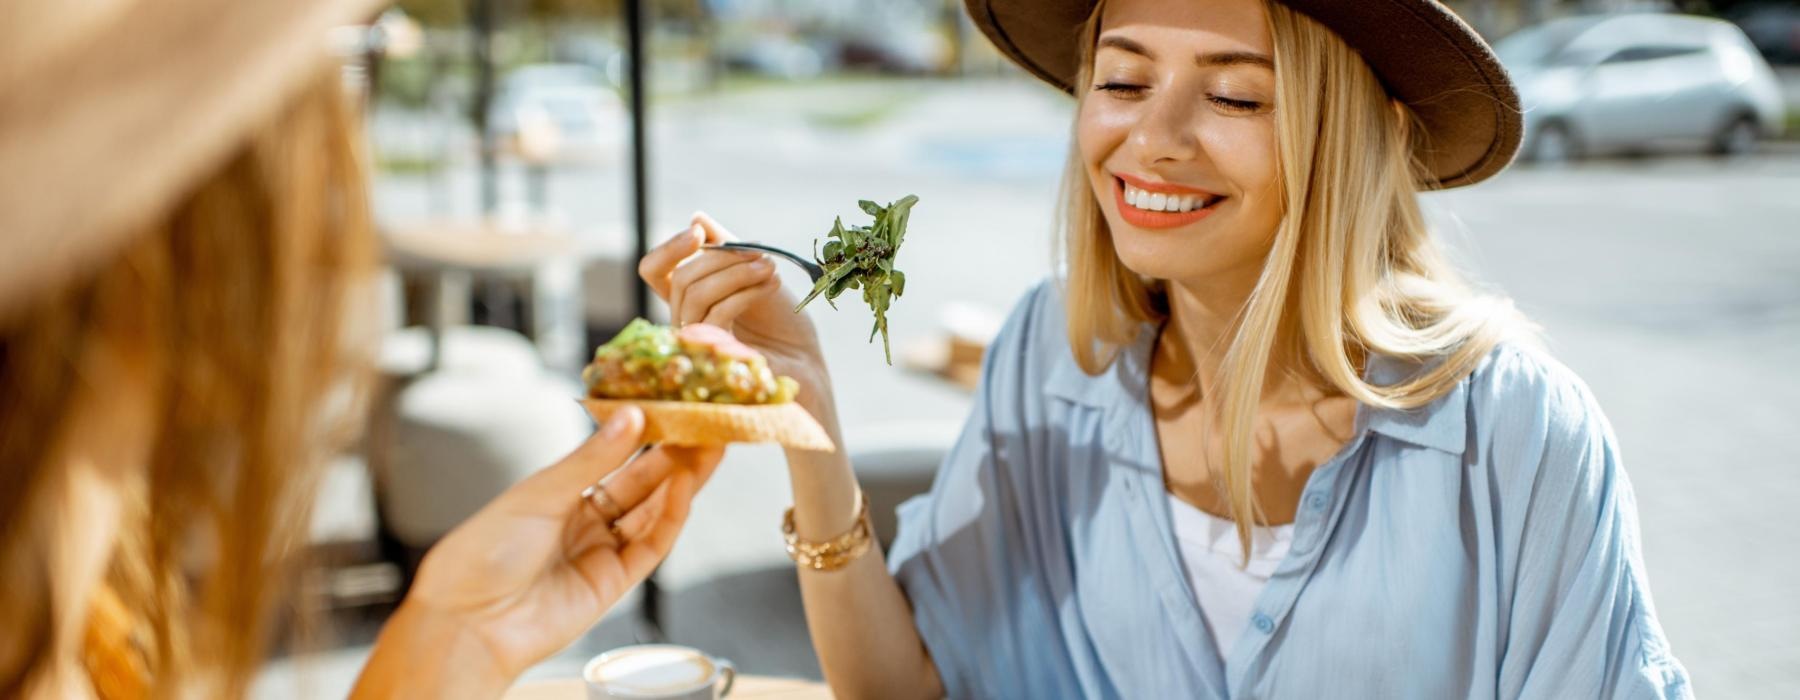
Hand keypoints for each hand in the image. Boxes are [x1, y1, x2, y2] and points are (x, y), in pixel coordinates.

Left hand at [353, 407, 721, 696]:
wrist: (469, 621)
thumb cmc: (485, 553)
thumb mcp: (539, 493)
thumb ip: (592, 459)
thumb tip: (632, 416)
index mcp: (560, 494)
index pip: (614, 457)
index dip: (646, 434)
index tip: (674, 406)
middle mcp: (585, 521)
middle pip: (642, 483)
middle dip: (676, 453)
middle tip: (708, 423)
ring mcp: (601, 551)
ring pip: (653, 511)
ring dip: (683, 480)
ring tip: (710, 447)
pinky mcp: (615, 582)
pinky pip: (651, 544)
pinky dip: (671, 515)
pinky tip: (685, 486)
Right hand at [638, 213, 836, 427]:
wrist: (806, 360)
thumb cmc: (780, 319)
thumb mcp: (754, 273)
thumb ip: (727, 248)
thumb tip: (697, 218)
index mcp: (688, 298)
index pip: (655, 271)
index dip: (669, 248)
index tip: (698, 232)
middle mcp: (685, 320)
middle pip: (681, 278)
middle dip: (722, 258)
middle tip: (761, 254)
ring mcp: (696, 341)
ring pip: (695, 294)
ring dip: (736, 272)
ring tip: (770, 267)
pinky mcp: (714, 355)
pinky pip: (716, 313)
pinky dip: (745, 292)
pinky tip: (771, 284)